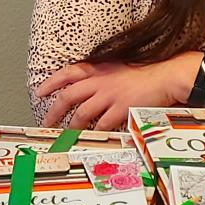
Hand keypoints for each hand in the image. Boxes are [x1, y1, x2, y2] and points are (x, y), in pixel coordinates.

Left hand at [36, 52, 198, 130]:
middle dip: (54, 111)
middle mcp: (101, 81)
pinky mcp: (121, 108)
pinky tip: (92, 136)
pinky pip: (102, 124)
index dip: (51, 82)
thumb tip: (85, 88)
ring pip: (82, 113)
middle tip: (46, 123)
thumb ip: (100, 76)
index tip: (39, 92)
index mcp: (99, 69)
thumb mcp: (117, 68)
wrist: (165, 77)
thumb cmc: (144, 73)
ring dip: (72, 126)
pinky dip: (95, 132)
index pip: (68, 73)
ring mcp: (110, 95)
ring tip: (67, 135)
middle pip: (68, 96)